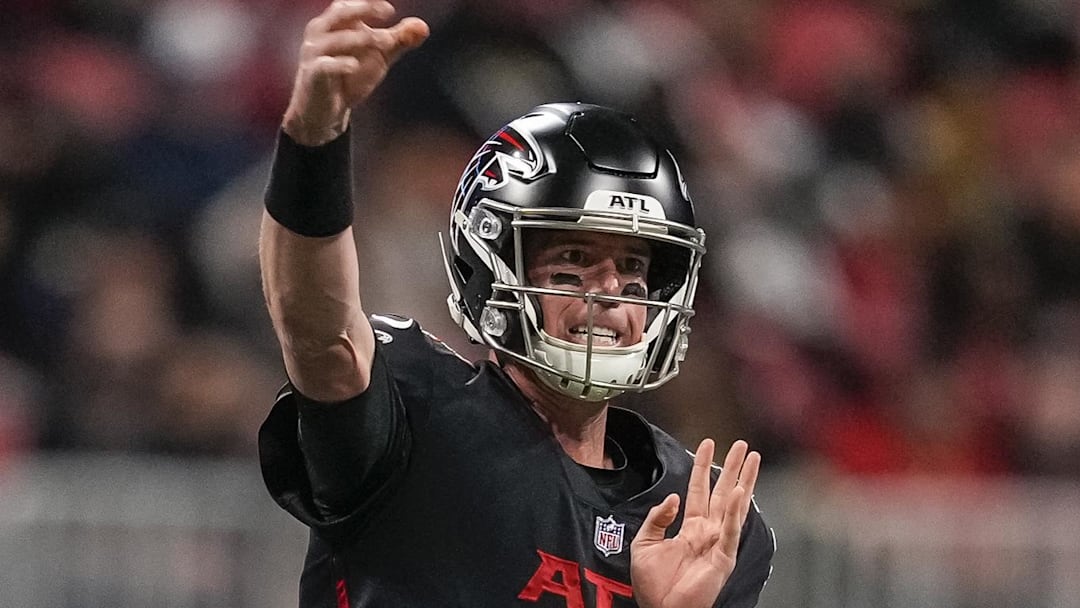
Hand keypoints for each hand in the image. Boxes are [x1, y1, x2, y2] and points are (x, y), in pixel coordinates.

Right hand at [283, 0, 428, 144]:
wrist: (326, 111)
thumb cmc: (349, 76)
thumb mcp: (378, 56)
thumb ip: (398, 41)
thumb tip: (423, 27)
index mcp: (336, 23)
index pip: (350, 4)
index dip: (369, 2)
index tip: (390, 9)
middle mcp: (321, 33)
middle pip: (340, 12)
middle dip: (363, 9)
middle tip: (388, 13)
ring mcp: (314, 53)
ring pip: (335, 38)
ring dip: (362, 38)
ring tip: (387, 43)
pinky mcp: (313, 75)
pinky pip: (324, 65)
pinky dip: (340, 64)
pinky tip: (355, 66)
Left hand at [630, 439, 760, 607]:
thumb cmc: (653, 586)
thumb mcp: (644, 544)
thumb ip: (656, 519)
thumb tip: (672, 497)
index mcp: (690, 528)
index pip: (698, 490)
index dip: (702, 467)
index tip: (706, 444)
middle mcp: (708, 532)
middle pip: (722, 492)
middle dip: (732, 467)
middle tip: (741, 445)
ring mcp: (718, 544)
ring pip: (734, 506)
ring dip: (743, 481)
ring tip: (751, 458)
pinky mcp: (723, 559)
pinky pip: (730, 532)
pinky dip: (737, 513)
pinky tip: (741, 493)